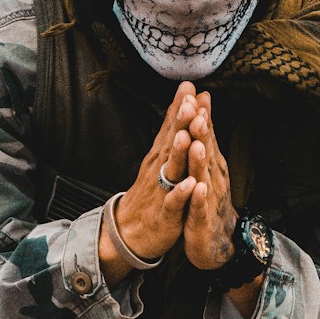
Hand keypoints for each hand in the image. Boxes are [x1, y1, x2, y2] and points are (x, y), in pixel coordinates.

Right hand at [100, 82, 198, 273]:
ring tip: (187, 137)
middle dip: (181, 124)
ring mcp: (161, 191)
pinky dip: (180, 194)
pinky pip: (173, 203)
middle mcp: (160, 169)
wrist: (129, 231)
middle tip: (190, 103)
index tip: (189, 86)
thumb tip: (184, 97)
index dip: (180, 108)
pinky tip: (189, 184)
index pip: (171, 127)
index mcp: (161, 155)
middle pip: (171, 143)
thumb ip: (173, 128)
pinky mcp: (165, 214)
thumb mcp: (161, 157)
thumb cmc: (151, 190)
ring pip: (171, 170)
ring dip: (178, 154)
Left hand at [182, 92, 239, 271]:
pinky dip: (199, 198)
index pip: (206, 135)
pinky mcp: (202, 220)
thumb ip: (204, 140)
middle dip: (202, 131)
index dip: (201, 115)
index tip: (195, 93)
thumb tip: (202, 110)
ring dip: (201, 160)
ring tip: (197, 143)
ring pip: (204, 176)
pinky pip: (200, 208)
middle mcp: (213, 177)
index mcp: (211, 163)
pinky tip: (197, 188)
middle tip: (197, 110)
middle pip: (206, 150)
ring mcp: (209, 198)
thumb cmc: (208, 199)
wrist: (219, 241)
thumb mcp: (206, 167)